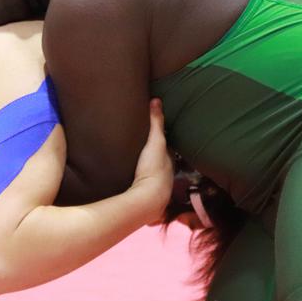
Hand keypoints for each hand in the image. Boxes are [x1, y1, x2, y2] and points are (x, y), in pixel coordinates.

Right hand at [132, 99, 173, 222]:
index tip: (155, 132)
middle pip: (161, 162)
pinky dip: (141, 183)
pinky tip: (133, 183)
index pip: (167, 148)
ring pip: (154, 176)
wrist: (148, 200)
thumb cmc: (153, 169)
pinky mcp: (145, 198)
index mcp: (169, 161)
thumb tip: (157, 100)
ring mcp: (157, 188)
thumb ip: (156, 123)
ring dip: (148, 171)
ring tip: (137, 165)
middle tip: (145, 148)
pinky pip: (144, 187)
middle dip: (155, 156)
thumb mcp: (155, 142)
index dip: (162, 140)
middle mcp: (166, 175)